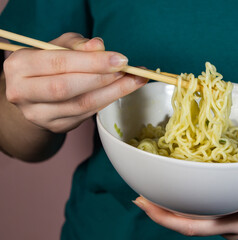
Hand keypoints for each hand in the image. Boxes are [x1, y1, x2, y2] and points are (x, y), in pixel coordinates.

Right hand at [3, 32, 147, 132]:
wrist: (34, 92)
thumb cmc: (48, 63)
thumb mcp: (58, 46)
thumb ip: (78, 45)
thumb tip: (99, 46)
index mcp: (20, 65)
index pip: (58, 62)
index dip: (92, 62)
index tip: (120, 60)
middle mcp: (22, 92)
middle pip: (66, 87)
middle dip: (102, 78)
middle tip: (129, 71)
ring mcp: (38, 114)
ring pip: (80, 105)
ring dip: (112, 92)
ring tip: (133, 81)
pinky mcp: (56, 126)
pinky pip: (86, 114)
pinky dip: (107, 101)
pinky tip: (121, 90)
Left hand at [133, 154, 237, 239]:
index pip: (199, 226)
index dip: (169, 220)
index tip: (145, 204)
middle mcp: (227, 220)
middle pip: (187, 222)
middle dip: (160, 213)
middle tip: (138, 196)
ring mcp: (224, 211)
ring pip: (190, 213)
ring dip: (167, 204)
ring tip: (146, 188)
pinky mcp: (223, 199)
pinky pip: (198, 201)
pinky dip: (181, 194)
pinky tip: (170, 182)